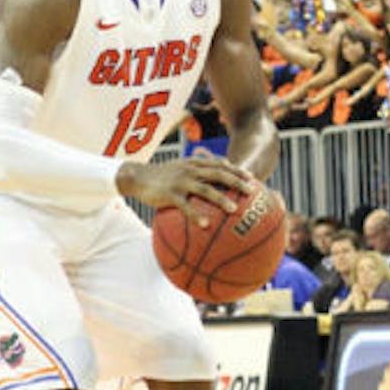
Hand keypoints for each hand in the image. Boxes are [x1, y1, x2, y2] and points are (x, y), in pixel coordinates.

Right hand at [117, 155, 258, 226]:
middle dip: (237, 182)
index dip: (236, 170)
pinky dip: (196, 215)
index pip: (220, 164)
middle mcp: (190, 170)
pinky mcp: (170, 194)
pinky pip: (186, 206)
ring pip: (206, 189)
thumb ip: (194, 173)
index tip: (251, 178)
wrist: (137, 176)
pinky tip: (205, 226)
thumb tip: (211, 186)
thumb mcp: (178, 169)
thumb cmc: (160, 177)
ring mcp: (181, 181)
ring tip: (234, 209)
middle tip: (251, 192)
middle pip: (218, 174)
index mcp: (194, 163)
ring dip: (222, 199)